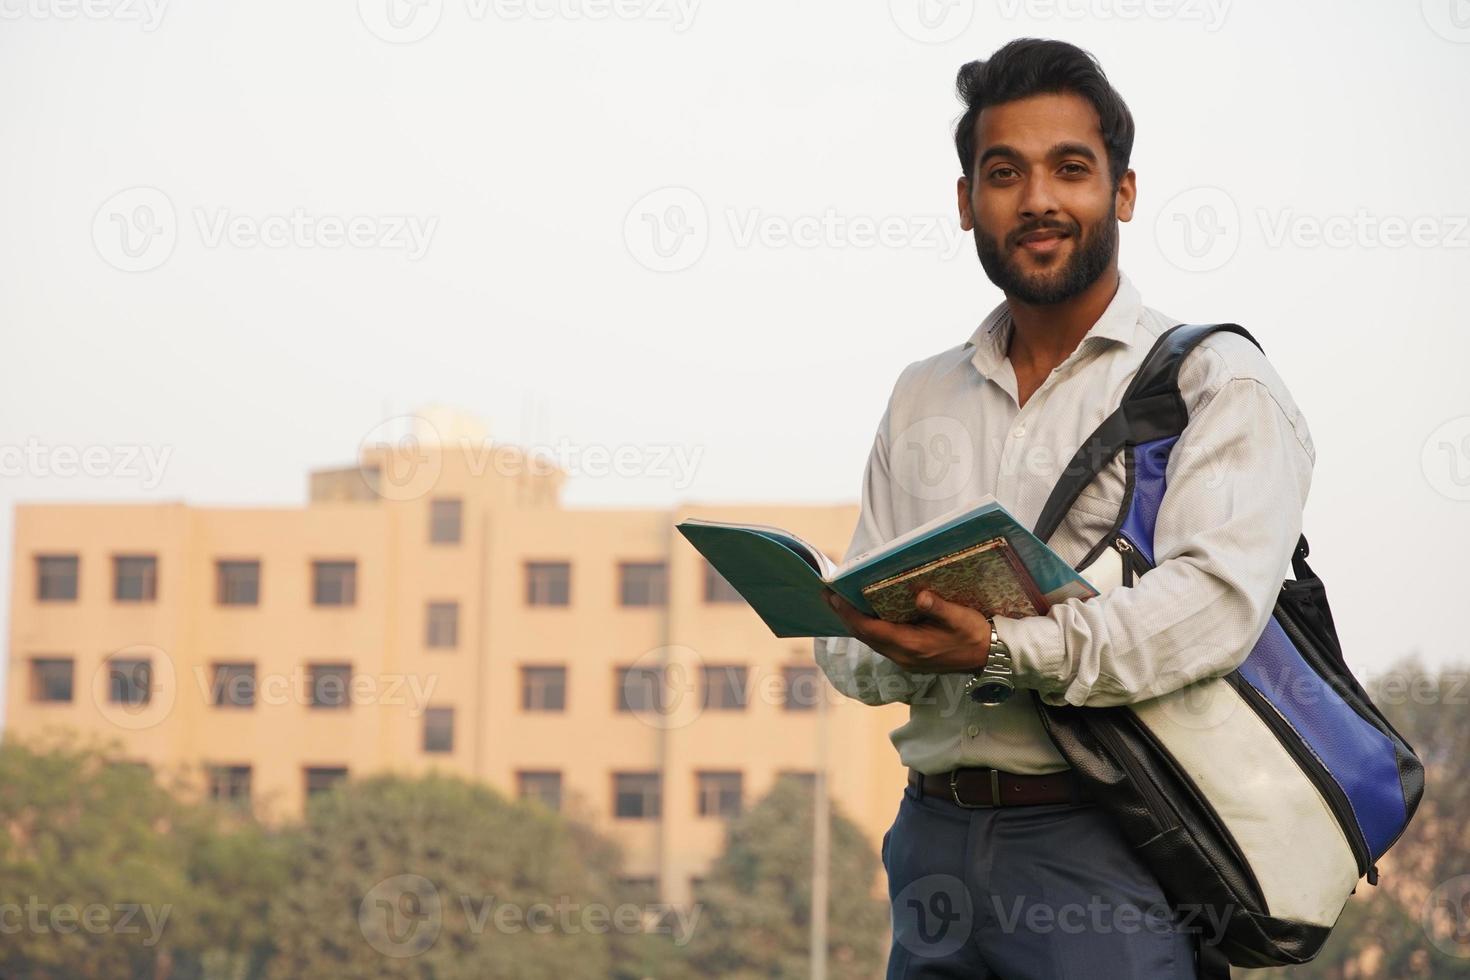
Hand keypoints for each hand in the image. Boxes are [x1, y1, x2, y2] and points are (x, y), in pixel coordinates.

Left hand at [822, 588, 990, 673]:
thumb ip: (939, 607)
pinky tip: (864, 615)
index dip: (850, 614)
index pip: (872, 630)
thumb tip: (921, 595)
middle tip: (827, 594)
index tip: (834, 597)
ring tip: (839, 602)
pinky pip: (881, 642)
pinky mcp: (908, 657)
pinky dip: (868, 628)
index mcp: (912, 646)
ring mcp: (905, 659)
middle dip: (845, 615)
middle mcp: (903, 656)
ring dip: (854, 622)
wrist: (989, 657)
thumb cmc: (975, 634)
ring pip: (871, 640)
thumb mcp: (960, 618)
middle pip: (865, 636)